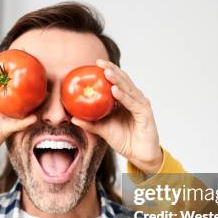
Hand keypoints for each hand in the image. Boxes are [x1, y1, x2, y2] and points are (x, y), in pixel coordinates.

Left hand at [71, 59, 162, 175]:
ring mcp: (141, 105)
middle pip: (123, 80)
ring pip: (128, 89)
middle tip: (99, 62)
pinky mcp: (146, 114)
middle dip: (111, 69)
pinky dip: (124, 96)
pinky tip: (115, 90)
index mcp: (125, 100)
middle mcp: (134, 99)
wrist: (139, 155)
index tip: (94, 63)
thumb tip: (72, 117)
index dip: (107, 70)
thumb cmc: (124, 140)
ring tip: (106, 72)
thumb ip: (90, 123)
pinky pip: (133, 103)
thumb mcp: (103, 130)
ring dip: (117, 79)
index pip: (116, 81)